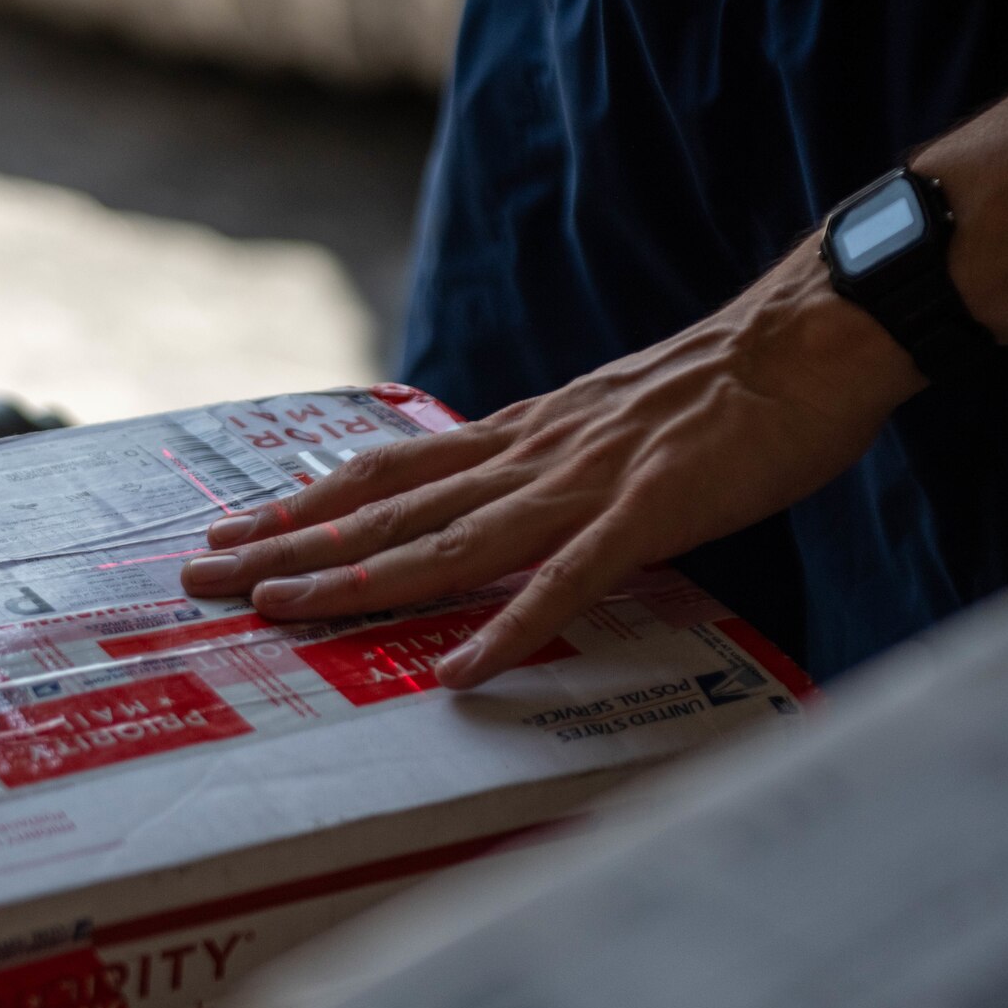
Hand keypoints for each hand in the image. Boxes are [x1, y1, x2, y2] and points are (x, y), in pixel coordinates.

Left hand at [180, 245, 925, 687]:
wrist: (806, 339)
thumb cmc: (716, 389)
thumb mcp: (603, 418)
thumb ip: (544, 461)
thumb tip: (493, 498)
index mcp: (519, 435)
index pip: (386, 475)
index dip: (303, 505)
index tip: (233, 530)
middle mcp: (528, 454)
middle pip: (387, 509)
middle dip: (288, 544)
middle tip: (202, 573)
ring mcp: (582, 483)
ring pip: (448, 540)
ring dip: (358, 580)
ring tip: (280, 611)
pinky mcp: (647, 512)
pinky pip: (566, 580)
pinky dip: (510, 624)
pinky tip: (460, 668)